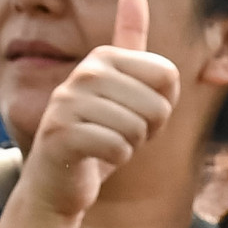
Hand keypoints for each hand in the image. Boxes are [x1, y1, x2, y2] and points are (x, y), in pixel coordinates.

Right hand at [13, 0, 179, 227]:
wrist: (59, 181)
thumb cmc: (100, 136)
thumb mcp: (123, 90)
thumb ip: (130, 46)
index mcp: (104, 58)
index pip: (167, 76)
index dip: (162, 105)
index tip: (135, 111)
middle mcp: (84, 73)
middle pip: (157, 105)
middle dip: (148, 130)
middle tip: (121, 134)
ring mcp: (67, 102)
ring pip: (137, 129)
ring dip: (129, 147)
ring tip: (106, 145)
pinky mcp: (61, 134)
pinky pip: (118, 149)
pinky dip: (115, 160)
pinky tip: (96, 158)